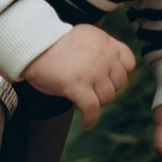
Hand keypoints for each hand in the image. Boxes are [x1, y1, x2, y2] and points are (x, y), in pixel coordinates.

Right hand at [19, 22, 136, 123]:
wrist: (32, 46)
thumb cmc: (54, 44)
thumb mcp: (84, 38)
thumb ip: (100, 50)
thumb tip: (109, 70)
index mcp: (105, 42)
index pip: (128, 62)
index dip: (120, 74)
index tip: (108, 80)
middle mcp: (103, 55)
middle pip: (119, 83)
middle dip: (106, 90)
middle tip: (91, 92)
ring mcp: (92, 71)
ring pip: (107, 98)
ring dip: (97, 104)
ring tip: (84, 103)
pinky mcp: (77, 84)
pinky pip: (92, 109)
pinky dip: (90, 119)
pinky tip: (85, 122)